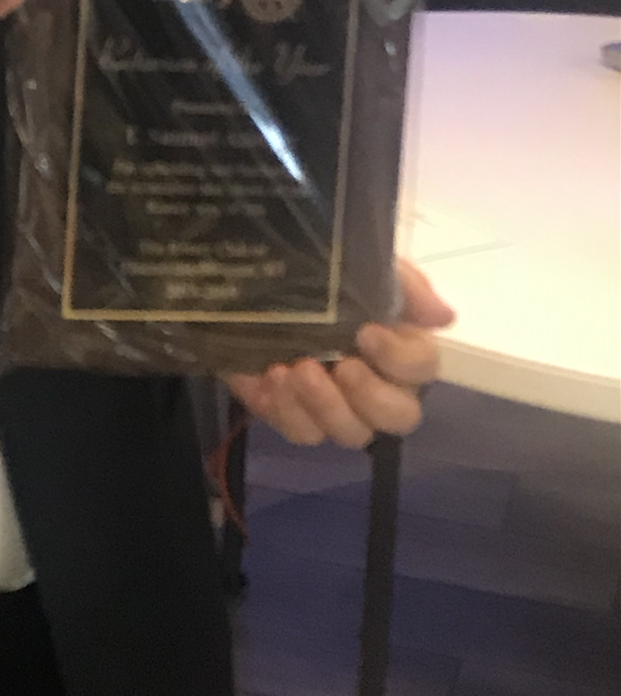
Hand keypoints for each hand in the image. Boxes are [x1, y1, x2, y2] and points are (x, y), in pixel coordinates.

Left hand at [223, 260, 454, 448]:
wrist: (250, 276)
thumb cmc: (320, 270)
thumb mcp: (363, 261)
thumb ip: (405, 285)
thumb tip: (444, 315)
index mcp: (398, 346)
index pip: (423, 368)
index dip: (400, 359)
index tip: (367, 332)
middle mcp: (377, 384)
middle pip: (400, 416)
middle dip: (372, 396)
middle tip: (343, 366)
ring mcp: (335, 405)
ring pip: (352, 433)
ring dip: (326, 404)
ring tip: (298, 369)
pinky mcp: (294, 413)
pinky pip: (302, 432)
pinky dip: (289, 409)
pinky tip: (273, 377)